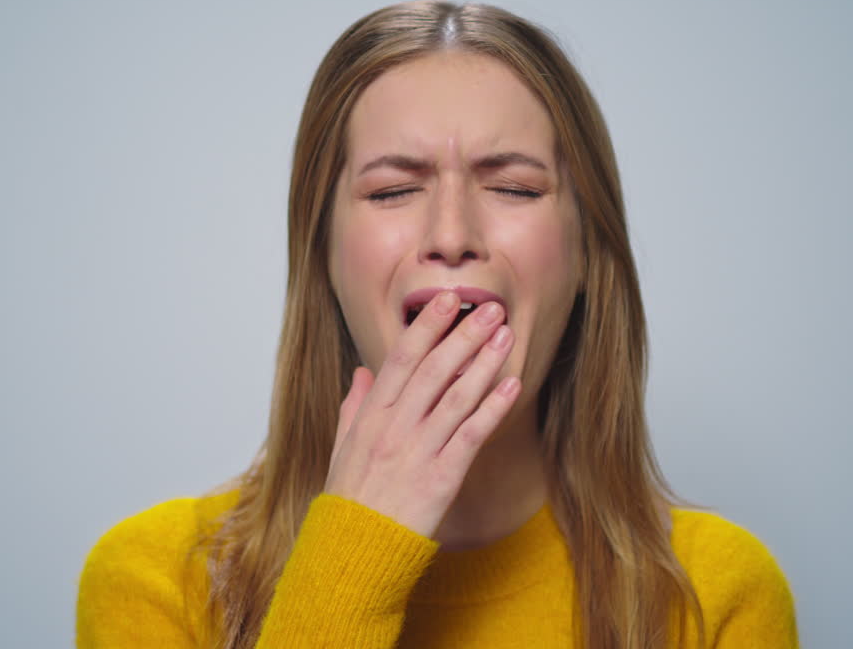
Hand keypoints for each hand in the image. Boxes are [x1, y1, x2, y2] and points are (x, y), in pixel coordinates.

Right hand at [323, 290, 520, 537]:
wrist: (354, 552)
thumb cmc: (349, 501)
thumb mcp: (341, 448)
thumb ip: (354, 408)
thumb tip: (361, 373)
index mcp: (370, 418)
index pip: (399, 360)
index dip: (425, 328)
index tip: (445, 301)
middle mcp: (393, 429)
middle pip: (432, 371)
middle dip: (463, 335)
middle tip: (490, 308)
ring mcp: (417, 453)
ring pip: (456, 397)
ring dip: (484, 363)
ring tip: (506, 337)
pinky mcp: (440, 478)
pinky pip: (471, 436)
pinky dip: (492, 409)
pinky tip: (511, 387)